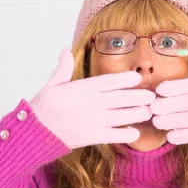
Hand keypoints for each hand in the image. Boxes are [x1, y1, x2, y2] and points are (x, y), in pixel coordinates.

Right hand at [30, 48, 154, 149]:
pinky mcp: (94, 137)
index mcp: (84, 88)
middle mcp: (92, 103)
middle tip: (151, 97)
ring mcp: (95, 121)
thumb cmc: (44, 108)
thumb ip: (63, 68)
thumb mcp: (53, 84)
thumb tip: (65, 50)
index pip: (111, 80)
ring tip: (147, 112)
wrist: (36, 132)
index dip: (127, 79)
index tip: (138, 78)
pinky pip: (117, 135)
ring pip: (124, 116)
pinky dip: (128, 134)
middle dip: (140, 97)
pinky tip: (135, 132)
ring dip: (138, 114)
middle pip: (123, 98)